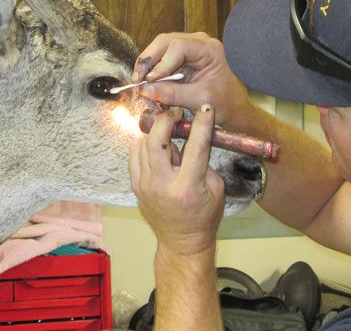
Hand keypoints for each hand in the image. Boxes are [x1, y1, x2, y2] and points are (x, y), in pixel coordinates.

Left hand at [129, 105, 225, 255]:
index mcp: (187, 187)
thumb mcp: (215, 188)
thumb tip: (191, 134)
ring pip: (142, 145)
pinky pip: (135, 155)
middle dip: (166, 120)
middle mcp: (162, 186)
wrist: (182, 240)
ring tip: (168, 130)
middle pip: (157, 141)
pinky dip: (144, 144)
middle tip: (176, 113)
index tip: (204, 109)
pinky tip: (155, 143)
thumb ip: (203, 161)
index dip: (200, 124)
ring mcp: (145, 186)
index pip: (195, 147)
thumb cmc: (204, 215)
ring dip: (156, 131)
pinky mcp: (136, 186)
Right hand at [132, 32, 250, 125]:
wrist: (234, 107)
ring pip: (160, 48)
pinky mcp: (182, 56)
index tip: (150, 81)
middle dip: (148, 61)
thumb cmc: (225, 102)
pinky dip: (154, 70)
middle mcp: (198, 42)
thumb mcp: (198, 100)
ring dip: (149, 65)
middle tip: (138, 81)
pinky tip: (150, 83)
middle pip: (164, 42)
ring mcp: (190, 47)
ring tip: (142, 84)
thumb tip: (145, 90)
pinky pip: (162, 57)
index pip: (178, 47)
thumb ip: (171, 94)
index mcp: (209, 49)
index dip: (161, 63)